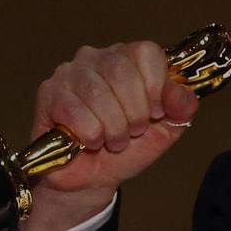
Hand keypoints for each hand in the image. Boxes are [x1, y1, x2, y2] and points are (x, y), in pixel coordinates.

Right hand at [19, 41, 199, 230]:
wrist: (95, 178)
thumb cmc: (129, 147)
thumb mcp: (167, 128)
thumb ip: (181, 107)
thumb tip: (177, 92)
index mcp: (128, 58)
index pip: (146, 51)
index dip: (155, 86)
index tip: (156, 112)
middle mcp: (97, 58)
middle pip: (121, 70)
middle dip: (134, 112)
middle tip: (133, 131)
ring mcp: (69, 73)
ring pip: (97, 93)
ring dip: (113, 127)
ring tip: (113, 140)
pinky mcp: (48, 94)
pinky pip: (74, 111)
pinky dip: (90, 134)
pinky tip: (90, 141)